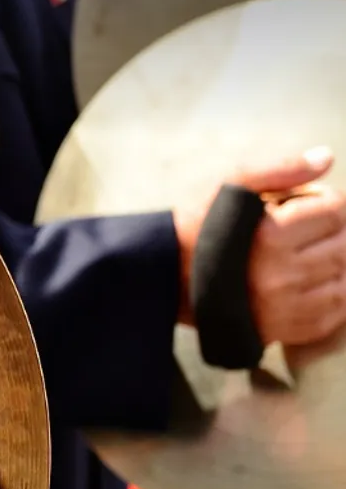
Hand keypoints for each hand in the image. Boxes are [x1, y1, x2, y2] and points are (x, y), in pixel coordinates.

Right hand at [174, 146, 345, 343]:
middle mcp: (278, 275)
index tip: (313, 203)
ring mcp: (279, 307)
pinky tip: (315, 283)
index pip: (334, 210)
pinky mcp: (277, 331)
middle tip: (313, 228)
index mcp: (269, 235)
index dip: (329, 201)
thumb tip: (326, 158)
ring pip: (341, 281)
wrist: (161, 277)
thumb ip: (279, 169)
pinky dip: (333, 297)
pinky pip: (329, 315)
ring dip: (336, 264)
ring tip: (312, 254)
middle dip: (335, 232)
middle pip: (342, 245)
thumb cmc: (194, 226)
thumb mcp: (227, 186)